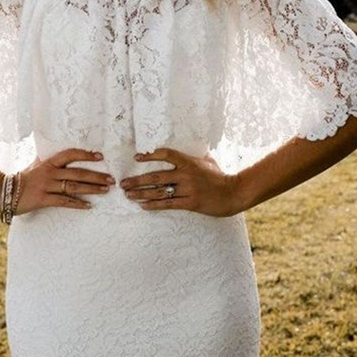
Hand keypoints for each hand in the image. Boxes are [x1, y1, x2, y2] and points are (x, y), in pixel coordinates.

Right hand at [16, 149, 112, 212]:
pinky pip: (64, 201)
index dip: (85, 154)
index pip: (70, 154)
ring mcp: (46, 186)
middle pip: (77, 173)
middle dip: (96, 176)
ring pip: (73, 186)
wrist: (4, 191)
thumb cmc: (22, 178)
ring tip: (105, 190)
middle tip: (111, 179)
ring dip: (92, 189)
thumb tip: (59, 155)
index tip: (100, 156)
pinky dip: (77, 204)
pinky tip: (89, 206)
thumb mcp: (35, 165)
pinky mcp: (43, 199)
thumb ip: (48, 161)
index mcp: (48, 163)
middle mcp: (49, 172)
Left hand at [120, 148, 241, 216]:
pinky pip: (168, 204)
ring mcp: (188, 189)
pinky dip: (153, 205)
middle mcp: (186, 174)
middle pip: (156, 176)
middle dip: (137, 180)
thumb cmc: (220, 176)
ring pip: (159, 191)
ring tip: (128, 195)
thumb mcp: (207, 161)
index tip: (136, 158)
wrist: (233, 193)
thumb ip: (193, 157)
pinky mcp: (190, 203)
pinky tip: (142, 206)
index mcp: (189, 162)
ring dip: (141, 193)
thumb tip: (185, 150)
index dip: (150, 155)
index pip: (166, 154)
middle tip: (123, 183)